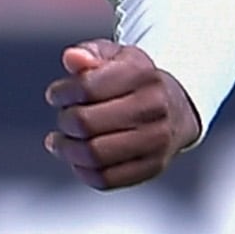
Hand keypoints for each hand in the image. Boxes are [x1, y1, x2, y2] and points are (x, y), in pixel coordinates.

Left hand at [44, 40, 198, 192]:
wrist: (178, 109)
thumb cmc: (140, 82)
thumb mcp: (117, 57)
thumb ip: (90, 54)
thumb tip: (72, 58)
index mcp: (143, 76)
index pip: (87, 87)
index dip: (62, 92)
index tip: (56, 95)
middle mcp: (154, 109)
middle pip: (87, 123)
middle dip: (65, 121)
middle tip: (63, 118)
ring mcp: (156, 142)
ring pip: (94, 154)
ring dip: (68, 149)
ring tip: (61, 141)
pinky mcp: (152, 167)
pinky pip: (105, 179)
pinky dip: (83, 171)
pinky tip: (78, 159)